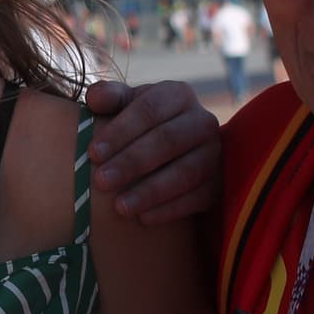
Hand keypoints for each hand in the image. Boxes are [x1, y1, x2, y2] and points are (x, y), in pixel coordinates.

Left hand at [85, 79, 220, 223]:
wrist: (172, 150)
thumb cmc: (138, 123)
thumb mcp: (124, 105)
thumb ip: (108, 97)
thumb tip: (95, 98)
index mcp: (177, 95)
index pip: (149, 110)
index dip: (120, 132)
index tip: (93, 153)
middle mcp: (202, 121)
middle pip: (167, 140)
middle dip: (131, 163)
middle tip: (101, 181)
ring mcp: (215, 153)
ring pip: (185, 172)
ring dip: (150, 191)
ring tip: (119, 207)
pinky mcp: (219, 183)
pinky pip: (198, 198)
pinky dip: (170, 210)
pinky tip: (143, 219)